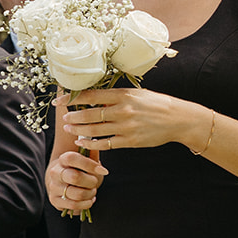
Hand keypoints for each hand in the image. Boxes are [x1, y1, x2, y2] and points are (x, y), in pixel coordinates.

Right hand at [48, 149, 106, 213]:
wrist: (62, 182)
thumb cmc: (78, 170)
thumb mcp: (86, 160)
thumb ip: (91, 152)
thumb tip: (94, 141)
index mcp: (62, 159)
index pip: (72, 158)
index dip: (89, 164)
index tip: (103, 170)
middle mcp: (55, 173)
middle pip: (75, 177)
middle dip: (91, 182)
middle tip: (95, 182)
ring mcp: (54, 187)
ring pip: (77, 194)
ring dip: (90, 194)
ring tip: (92, 191)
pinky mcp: (55, 200)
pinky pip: (74, 205)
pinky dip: (86, 204)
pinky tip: (89, 199)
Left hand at [62, 88, 201, 152]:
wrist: (178, 119)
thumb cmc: (155, 104)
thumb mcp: (136, 94)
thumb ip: (115, 97)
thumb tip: (93, 99)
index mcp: (123, 95)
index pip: (91, 95)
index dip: (72, 98)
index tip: (59, 100)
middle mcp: (123, 110)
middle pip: (90, 114)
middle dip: (73, 116)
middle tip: (64, 118)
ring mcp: (126, 126)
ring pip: (95, 129)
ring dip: (79, 130)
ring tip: (69, 129)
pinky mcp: (130, 140)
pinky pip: (105, 143)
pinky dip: (91, 143)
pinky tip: (83, 141)